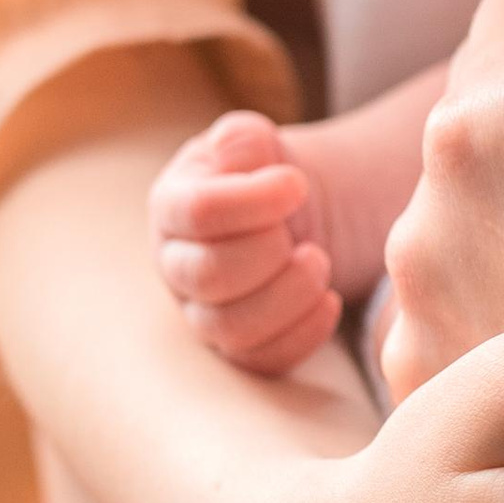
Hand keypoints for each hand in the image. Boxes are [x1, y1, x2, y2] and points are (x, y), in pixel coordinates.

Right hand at [149, 110, 341, 375]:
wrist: (292, 213)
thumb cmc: (264, 172)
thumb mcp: (255, 144)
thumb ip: (243, 140)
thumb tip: (235, 149)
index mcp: (172, 206)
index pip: (198, 212)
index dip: (253, 201)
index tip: (298, 184)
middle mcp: (177, 265)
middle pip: (209, 276)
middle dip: (269, 254)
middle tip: (304, 234)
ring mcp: (202, 312)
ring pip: (231, 328)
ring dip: (287, 298)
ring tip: (320, 262)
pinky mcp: (237, 347)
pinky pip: (261, 362)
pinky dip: (302, 336)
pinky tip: (331, 302)